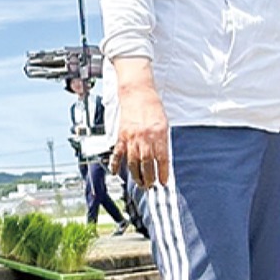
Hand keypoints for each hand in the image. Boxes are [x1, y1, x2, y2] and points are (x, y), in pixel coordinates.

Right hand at [113, 73, 169, 188]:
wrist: (137, 94)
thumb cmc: (153, 107)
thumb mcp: (164, 124)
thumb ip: (162, 141)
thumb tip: (163, 159)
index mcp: (158, 134)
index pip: (162, 158)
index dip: (163, 172)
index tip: (163, 182)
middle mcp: (145, 138)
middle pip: (146, 163)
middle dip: (149, 177)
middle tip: (150, 186)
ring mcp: (131, 138)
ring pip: (133, 161)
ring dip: (136, 175)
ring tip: (139, 183)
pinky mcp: (121, 136)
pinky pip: (118, 153)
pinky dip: (116, 164)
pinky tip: (116, 172)